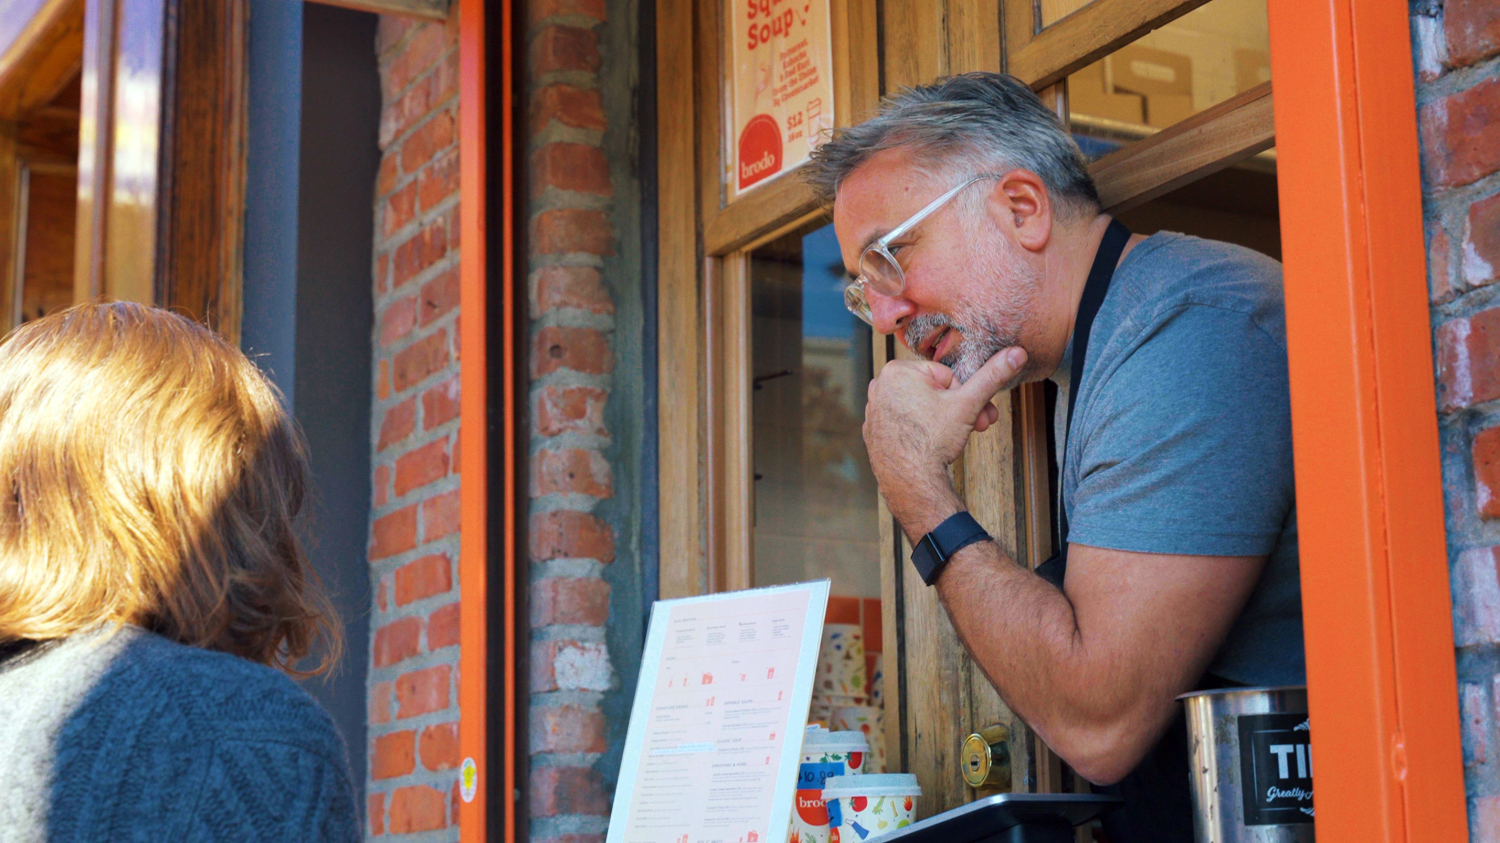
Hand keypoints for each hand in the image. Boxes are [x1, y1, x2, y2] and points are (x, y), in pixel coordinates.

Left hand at [862, 347, 1028, 517]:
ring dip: (939, 420)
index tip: (969, 413)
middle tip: (972, 426)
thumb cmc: (933, 442)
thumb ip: (992, 376)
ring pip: (919, 407)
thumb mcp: (967, 404)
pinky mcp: (872, 431)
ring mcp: (872, 410)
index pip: (945, 376)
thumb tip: (1017, 353)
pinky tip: (926, 444)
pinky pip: (904, 423)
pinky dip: (917, 431)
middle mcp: (879, 386)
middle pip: (932, 392)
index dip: (963, 396)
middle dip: (955, 410)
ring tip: (947, 438)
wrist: (911, 483)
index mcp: (898, 371)